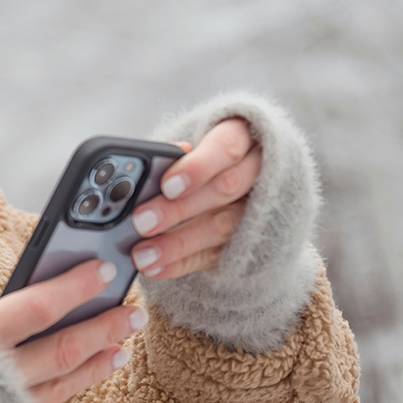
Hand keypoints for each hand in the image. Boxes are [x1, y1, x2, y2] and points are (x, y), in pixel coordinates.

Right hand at [0, 260, 145, 402]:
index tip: (105, 269)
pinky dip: (78, 382)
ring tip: (125, 342)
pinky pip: (50, 401)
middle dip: (102, 328)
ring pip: (61, 380)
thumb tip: (44, 282)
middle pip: (61, 348)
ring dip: (98, 359)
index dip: (74, 288)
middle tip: (135, 312)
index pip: (36, 308)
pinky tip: (97, 368)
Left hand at [127, 117, 259, 280]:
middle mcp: (259, 170)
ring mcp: (260, 207)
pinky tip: (155, 268)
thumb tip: (153, 161)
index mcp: (242, 134)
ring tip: (143, 255)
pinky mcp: (251, 240)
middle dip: (180, 209)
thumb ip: (171, 154)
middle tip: (141, 222)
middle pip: (226, 189)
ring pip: (224, 227)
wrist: (241, 174)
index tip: (166, 186)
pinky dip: (183, 263)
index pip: (226, 148)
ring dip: (179, 243)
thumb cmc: (203, 154)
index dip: (197, 168)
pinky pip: (219, 254)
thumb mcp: (191, 142)